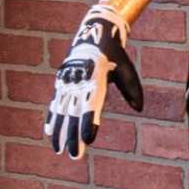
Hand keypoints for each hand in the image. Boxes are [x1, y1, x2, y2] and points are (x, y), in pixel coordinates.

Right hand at [46, 12, 141, 155]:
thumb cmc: (114, 54)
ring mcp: (68, 83)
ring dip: (61, 132)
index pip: (92, 105)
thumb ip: (132, 88)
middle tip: (75, 155)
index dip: (90, 123)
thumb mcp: (126, 68)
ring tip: (59, 150)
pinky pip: (55, 103)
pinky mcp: (62, 83)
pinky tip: (50, 133)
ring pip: (62, 112)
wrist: (93, 34)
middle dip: (74, 136)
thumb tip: (139, 107)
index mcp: (96, 79)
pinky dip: (52, 118)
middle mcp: (80, 82)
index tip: (89, 139)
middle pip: (75, 114)